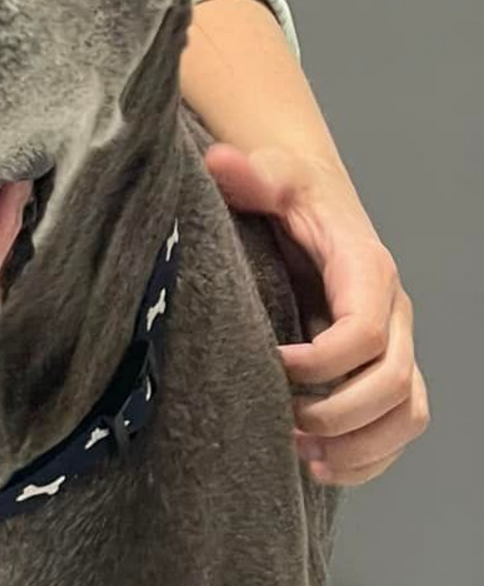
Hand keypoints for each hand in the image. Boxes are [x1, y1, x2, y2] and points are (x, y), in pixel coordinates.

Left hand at [205, 143, 429, 485]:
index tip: (273, 364)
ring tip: (301, 456)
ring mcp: (394, 343)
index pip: (364, 332)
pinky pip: (402, 424)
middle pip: (391, 383)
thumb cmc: (286, 188)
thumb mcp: (267, 174)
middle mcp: (391, 310)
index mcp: (366, 269)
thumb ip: (247, 173)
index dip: (323, 362)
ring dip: (360, 446)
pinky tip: (321, 466)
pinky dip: (371, 455)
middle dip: (338, 414)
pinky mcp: (384, 366)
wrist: (306, 196)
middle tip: (281, 421)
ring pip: (407, 413)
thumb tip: (222, 163)